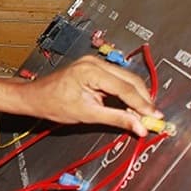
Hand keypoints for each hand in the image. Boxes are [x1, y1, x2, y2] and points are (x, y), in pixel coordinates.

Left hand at [21, 55, 159, 135]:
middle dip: (143, 100)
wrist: (35, 97)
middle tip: (153, 118)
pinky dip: (126, 93)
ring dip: (136, 97)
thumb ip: (116, 119)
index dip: (143, 105)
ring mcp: (94, 63)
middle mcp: (95, 63)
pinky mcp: (94, 68)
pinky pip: (117, 79)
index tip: (155, 118)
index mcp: (91, 71)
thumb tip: (139, 127)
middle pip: (130, 80)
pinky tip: (131, 106)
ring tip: (144, 115)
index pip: (125, 88)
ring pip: (126, 79)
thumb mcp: (87, 114)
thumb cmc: (53, 103)